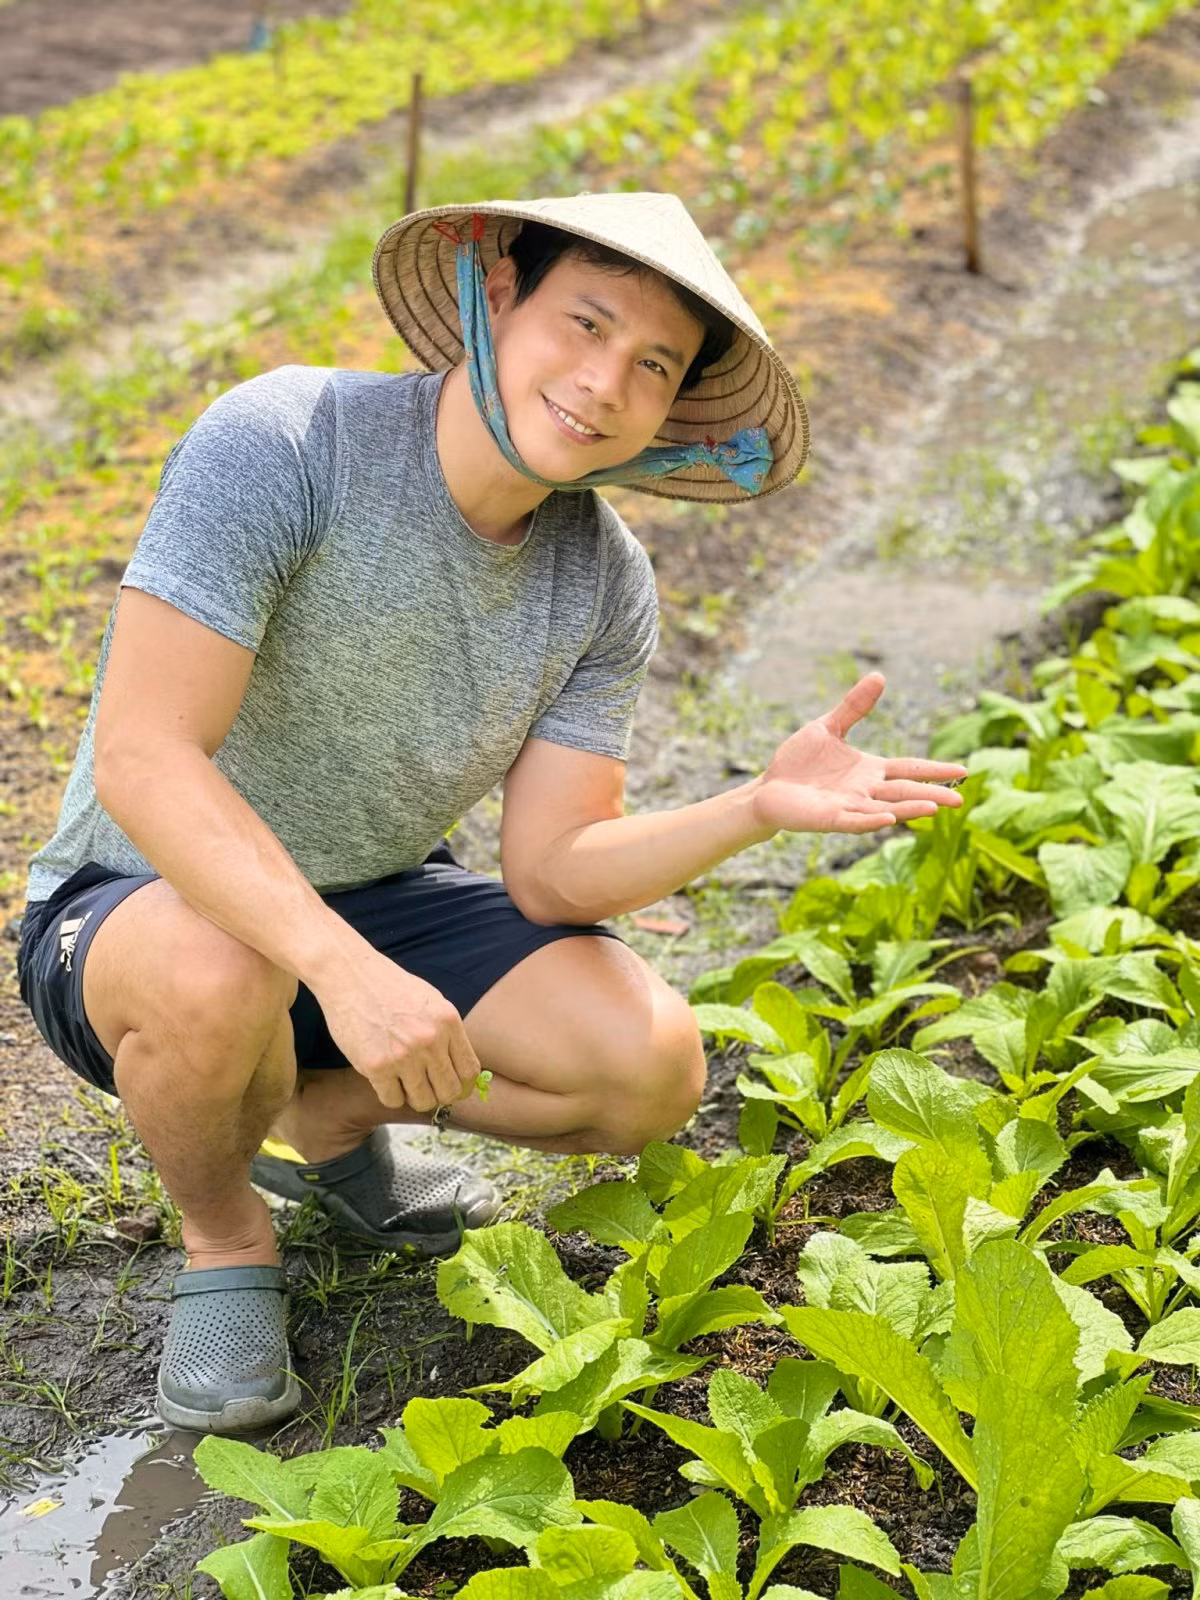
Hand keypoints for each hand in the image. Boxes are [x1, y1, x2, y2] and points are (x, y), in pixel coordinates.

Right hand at [312, 947, 481, 1113]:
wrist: (350, 975)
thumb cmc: (390, 987)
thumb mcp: (431, 1001)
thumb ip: (447, 1032)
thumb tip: (460, 1069)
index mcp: (447, 1022)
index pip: (469, 1072)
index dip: (462, 1086)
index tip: (453, 1088)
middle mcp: (430, 1040)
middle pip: (449, 1091)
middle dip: (439, 1095)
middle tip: (426, 1088)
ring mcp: (403, 1055)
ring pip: (422, 1101)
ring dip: (415, 1098)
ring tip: (404, 1084)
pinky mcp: (376, 1066)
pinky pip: (393, 1100)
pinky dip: (391, 1096)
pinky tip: (385, 1081)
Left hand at [750, 673, 967, 835]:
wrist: (768, 787)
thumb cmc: (799, 762)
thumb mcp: (828, 728)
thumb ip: (854, 707)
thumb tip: (879, 676)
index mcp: (869, 770)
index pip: (908, 769)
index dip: (933, 770)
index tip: (963, 770)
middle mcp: (865, 790)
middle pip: (904, 792)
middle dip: (931, 795)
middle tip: (960, 800)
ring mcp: (849, 806)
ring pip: (885, 809)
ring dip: (908, 809)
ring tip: (934, 808)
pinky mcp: (828, 818)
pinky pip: (853, 821)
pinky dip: (870, 820)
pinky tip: (887, 818)